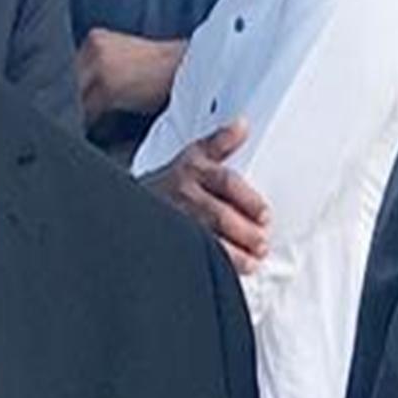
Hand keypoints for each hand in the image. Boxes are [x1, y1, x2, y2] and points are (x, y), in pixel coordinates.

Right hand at [156, 118, 269, 276]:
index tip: (266, 215)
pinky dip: (215, 264)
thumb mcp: (194, 156)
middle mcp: (183, 194)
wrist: (131, 200)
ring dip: (233, 253)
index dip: (248, 199)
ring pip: (206, 238)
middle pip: (217, 214)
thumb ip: (220, 144)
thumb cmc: (172, 181)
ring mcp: (175, 219)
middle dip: (243, 231)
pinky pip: (193, 254)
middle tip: (262, 243)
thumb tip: (242, 125)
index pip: (224, 182)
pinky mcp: (171, 239)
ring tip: (252, 261)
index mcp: (193, 170)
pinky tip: (230, 271)